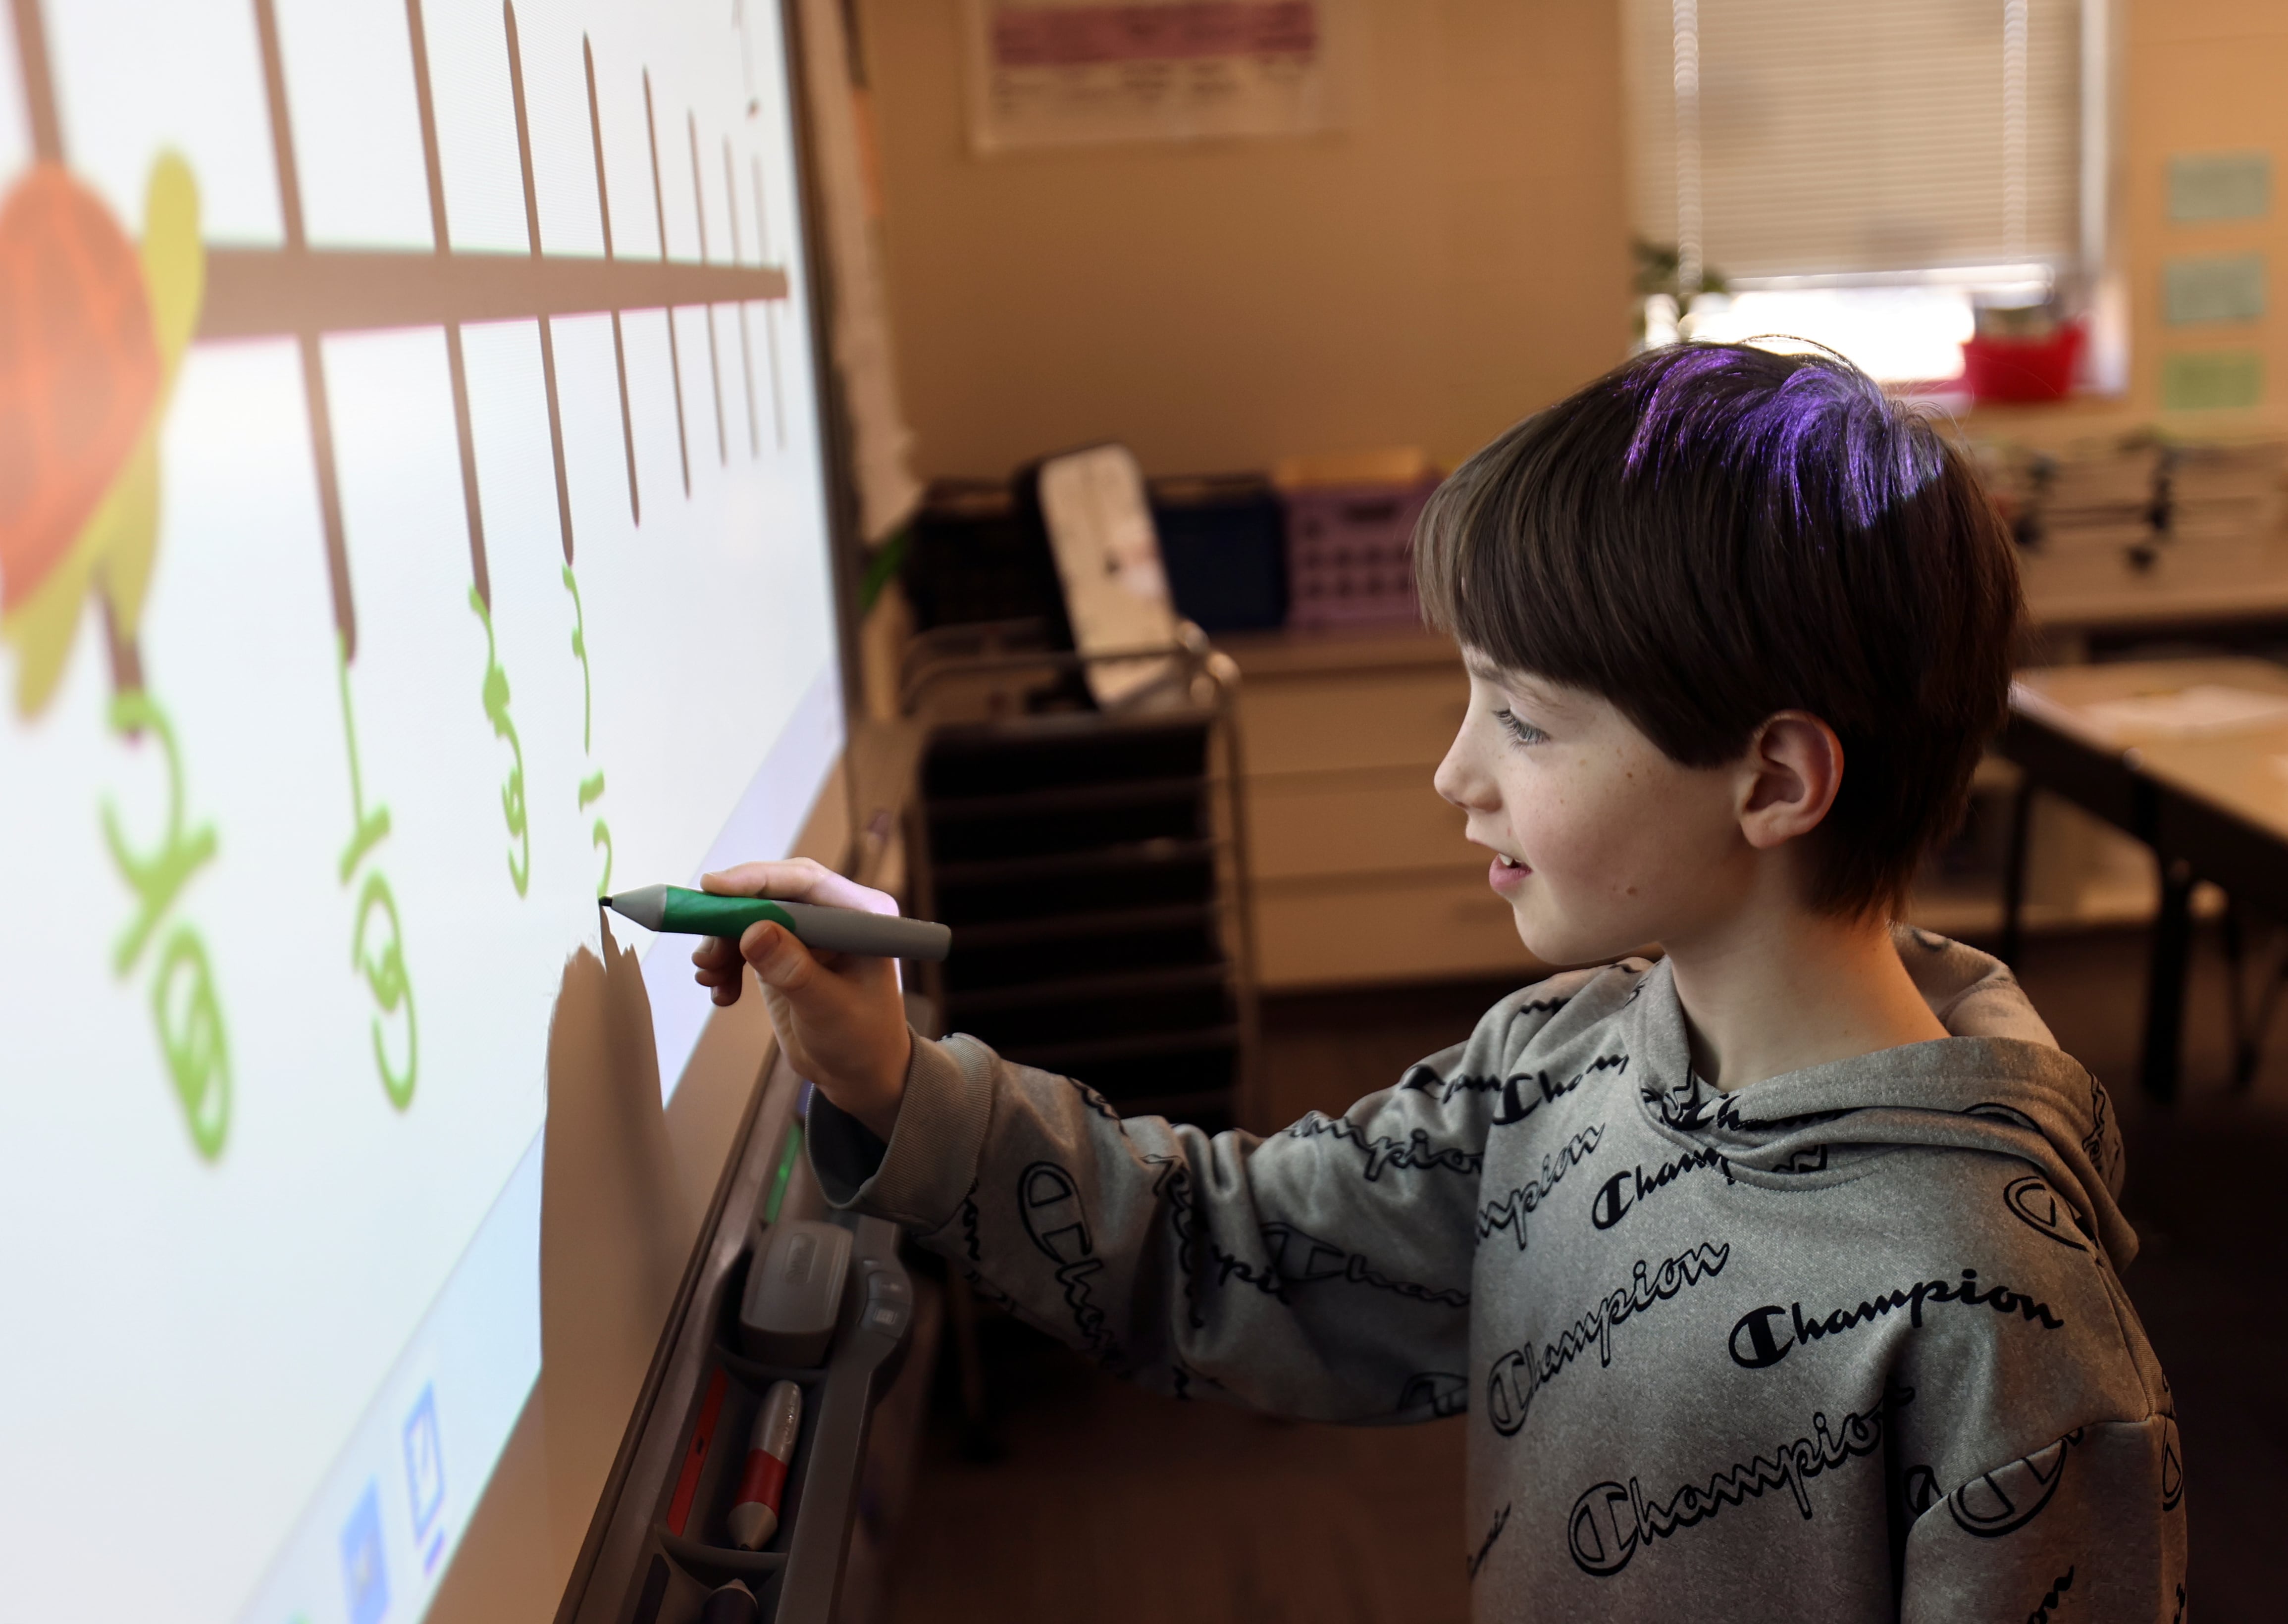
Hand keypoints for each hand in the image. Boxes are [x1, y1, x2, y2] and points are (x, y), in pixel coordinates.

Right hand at [691, 858, 911, 1140]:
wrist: (858, 1072)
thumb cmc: (862, 1041)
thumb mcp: (829, 1009)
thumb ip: (794, 971)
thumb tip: (753, 931)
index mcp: (864, 915)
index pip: (806, 881)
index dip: (759, 880)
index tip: (714, 888)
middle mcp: (835, 914)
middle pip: (771, 894)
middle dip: (730, 916)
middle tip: (703, 945)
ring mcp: (807, 931)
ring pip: (751, 917)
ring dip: (722, 943)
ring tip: (709, 976)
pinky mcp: (784, 949)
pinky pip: (744, 941)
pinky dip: (725, 962)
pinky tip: (721, 991)